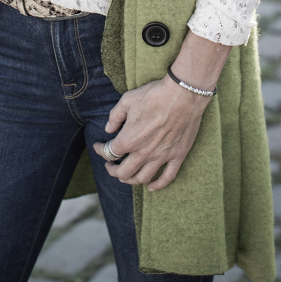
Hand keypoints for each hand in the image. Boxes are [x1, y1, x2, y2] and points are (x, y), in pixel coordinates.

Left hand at [93, 29, 230, 190]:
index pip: (110, 152)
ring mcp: (161, 156)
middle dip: (113, 170)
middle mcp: (144, 152)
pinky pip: (167, 178)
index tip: (98, 146)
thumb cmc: (153, 95)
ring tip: (126, 175)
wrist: (182, 94)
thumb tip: (108, 129)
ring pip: (142, 178)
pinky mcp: (177, 156)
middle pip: (124, 172)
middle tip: (110, 165)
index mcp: (129, 139)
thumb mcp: (127, 100)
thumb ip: (115, 116)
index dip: (100, 150)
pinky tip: (151, 187)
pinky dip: (158, 186)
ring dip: (131, 180)